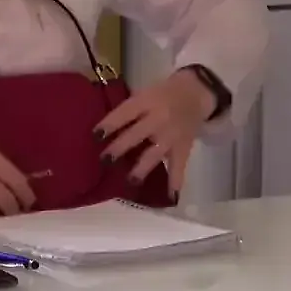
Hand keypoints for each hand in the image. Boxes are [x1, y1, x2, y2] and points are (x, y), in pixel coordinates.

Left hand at [93, 69, 217, 192]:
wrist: (195, 93)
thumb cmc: (161, 94)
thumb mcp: (143, 95)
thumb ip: (128, 112)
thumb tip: (103, 132)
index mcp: (146, 101)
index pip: (125, 112)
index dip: (110, 124)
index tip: (95, 136)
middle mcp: (158, 118)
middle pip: (137, 134)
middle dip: (121, 147)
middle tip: (105, 160)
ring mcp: (171, 135)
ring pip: (155, 153)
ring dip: (142, 167)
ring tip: (131, 180)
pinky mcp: (183, 147)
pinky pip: (179, 165)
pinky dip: (176, 182)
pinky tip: (171, 197)